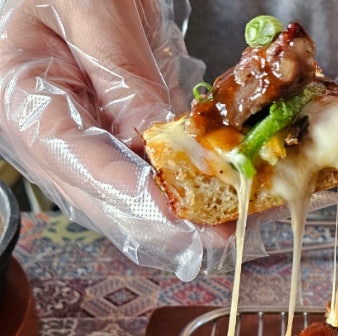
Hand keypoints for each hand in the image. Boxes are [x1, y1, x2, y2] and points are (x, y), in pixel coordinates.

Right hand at [0, 0, 236, 278]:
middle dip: (168, 222)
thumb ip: (121, 74)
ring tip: (230, 222)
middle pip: (108, 202)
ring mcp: (79, 149)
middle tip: (222, 232)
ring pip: (129, 204)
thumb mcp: (89, 8)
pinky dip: (182, 192)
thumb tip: (158, 139)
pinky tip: (219, 196)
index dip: (137, 196)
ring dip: (181, 217)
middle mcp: (49, 141)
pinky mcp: (109, 146)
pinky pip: (145, 180)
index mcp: (27, 104)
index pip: (84, 165)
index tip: (182, 213)